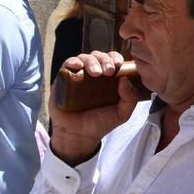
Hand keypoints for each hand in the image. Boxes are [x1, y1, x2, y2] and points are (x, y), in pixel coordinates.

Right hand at [48, 51, 141, 165]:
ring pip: (84, 58)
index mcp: (107, 78)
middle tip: (109, 71)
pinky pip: (66, 65)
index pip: (112, 60)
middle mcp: (92, 73)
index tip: (119, 64)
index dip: (115, 57)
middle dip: (105, 59)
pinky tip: (77, 66)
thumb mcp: (121, 114)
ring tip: (95, 73)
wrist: (77, 136)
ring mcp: (77, 75)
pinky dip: (72, 62)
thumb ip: (130, 99)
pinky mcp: (63, 80)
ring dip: (91, 61)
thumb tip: (125, 79)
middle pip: (98, 56)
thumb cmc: (99, 123)